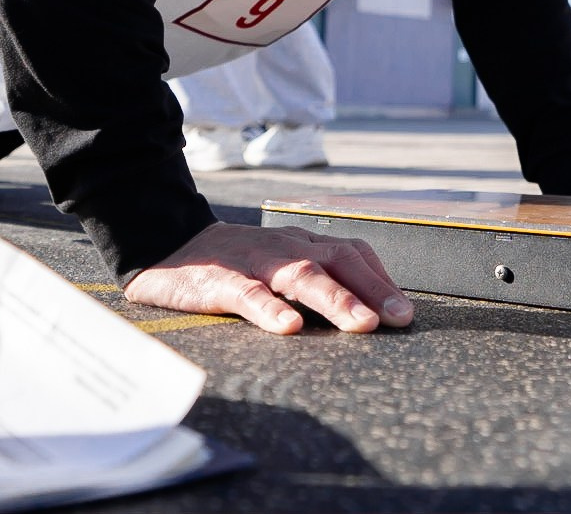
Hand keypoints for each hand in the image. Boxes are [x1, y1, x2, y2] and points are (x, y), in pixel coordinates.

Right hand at [125, 220, 413, 334]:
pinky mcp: (219, 280)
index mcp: (301, 244)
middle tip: (399, 319)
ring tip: (360, 323)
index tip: (405, 311)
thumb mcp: (278, 265)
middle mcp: (285, 247)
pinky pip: (248, 293)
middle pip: (337, 260)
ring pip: (300, 274)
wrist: (166, 245)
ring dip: (335, 297)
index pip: (352, 253)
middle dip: (372, 289)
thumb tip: (363, 314)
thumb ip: (313, 282)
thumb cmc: (232, 264)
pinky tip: (288, 327)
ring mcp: (254, 262)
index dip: (380, 279)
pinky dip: (270, 308)